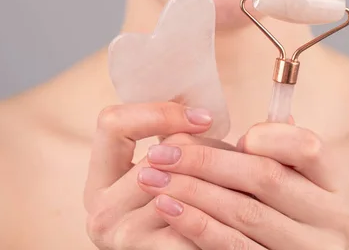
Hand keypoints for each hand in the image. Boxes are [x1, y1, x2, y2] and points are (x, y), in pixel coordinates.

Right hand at [83, 102, 234, 248]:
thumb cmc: (178, 217)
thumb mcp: (164, 177)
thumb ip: (179, 145)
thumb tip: (217, 113)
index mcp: (100, 178)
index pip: (112, 124)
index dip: (159, 113)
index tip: (205, 118)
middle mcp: (100, 207)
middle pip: (156, 156)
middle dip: (205, 153)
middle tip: (241, 156)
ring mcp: (120, 234)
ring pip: (178, 188)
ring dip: (220, 183)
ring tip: (247, 179)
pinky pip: (190, 226)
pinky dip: (218, 217)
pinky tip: (240, 213)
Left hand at [137, 122, 348, 248]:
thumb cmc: (280, 206)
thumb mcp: (288, 176)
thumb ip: (272, 149)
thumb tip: (236, 123)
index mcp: (333, 183)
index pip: (308, 147)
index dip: (268, 136)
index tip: (231, 134)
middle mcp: (332, 219)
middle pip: (267, 178)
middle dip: (207, 161)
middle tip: (162, 153)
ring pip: (245, 213)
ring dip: (193, 191)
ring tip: (154, 177)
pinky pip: (232, 246)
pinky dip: (197, 224)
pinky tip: (169, 207)